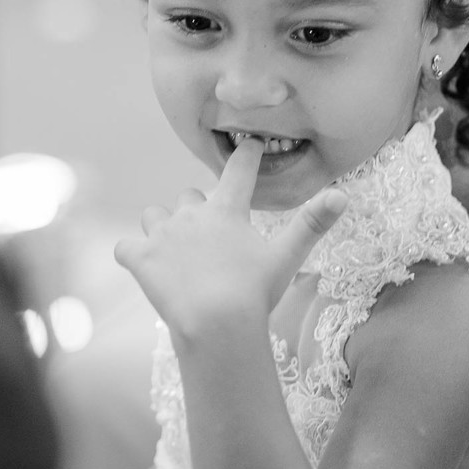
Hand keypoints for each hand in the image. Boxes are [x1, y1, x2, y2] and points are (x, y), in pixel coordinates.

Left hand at [115, 138, 346, 341]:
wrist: (216, 324)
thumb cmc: (254, 293)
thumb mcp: (286, 258)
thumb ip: (312, 223)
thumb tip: (343, 194)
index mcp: (227, 210)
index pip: (238, 170)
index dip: (246, 155)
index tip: (250, 145)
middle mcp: (191, 215)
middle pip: (189, 196)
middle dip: (197, 210)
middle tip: (209, 236)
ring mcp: (161, 235)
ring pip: (154, 215)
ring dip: (162, 226)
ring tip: (174, 248)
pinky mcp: (139, 259)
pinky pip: (125, 247)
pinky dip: (131, 253)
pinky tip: (140, 263)